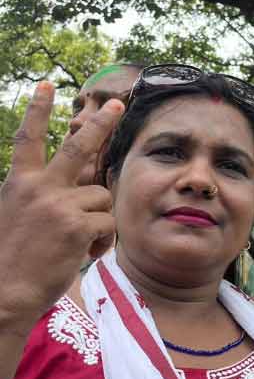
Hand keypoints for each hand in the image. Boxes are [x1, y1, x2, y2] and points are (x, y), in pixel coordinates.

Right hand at [0, 82, 122, 332]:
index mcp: (18, 183)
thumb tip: (86, 185)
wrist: (2, 293)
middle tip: (116, 105)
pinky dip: (102, 241)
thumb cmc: (10, 261)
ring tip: (77, 242)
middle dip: (100, 123)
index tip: (45, 85)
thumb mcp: (18, 216)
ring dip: (98, 219)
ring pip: (102, 197)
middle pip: (77, 147)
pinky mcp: (78, 226)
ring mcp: (59, 205)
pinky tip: (82, 255)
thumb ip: (45, 196)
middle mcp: (39, 188)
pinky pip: (108, 224)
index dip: (37, 111)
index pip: (28, 139)